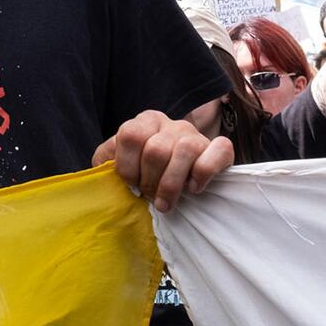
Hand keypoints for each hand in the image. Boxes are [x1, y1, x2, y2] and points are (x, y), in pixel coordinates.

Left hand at [93, 110, 234, 211]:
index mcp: (144, 122)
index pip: (131, 136)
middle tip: (150, 197)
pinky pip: (219, 150)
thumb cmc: (143, 174)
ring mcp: (196, 135)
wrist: (176, 180)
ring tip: (166, 204)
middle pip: (157, 149)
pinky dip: (204, 172)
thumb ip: (106, 161)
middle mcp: (171, 124)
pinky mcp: (219, 147)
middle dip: (150, 182)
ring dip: (172, 185)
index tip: (131, 185)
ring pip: (186, 150)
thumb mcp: (117, 164)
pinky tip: (194, 188)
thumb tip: (106, 167)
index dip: (128, 167)